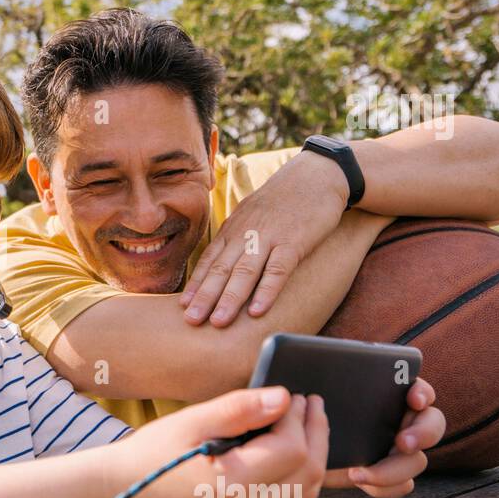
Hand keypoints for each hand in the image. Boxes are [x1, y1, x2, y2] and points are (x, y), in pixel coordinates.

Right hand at [116, 386, 328, 497]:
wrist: (124, 491)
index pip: (291, 451)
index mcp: (231, 488)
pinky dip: (298, 476)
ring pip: (306, 494)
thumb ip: (239, 409)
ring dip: (313, 456)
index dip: (297, 419)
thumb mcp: (191, 421)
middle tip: (310, 402)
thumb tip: (284, 398)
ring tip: (307, 423)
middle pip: (308, 475)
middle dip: (315, 434)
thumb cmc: (153, 452)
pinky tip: (291, 450)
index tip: (292, 394)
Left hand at [180, 152, 348, 326]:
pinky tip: (257, 311)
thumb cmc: (283, 200)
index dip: (196, 285)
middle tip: (191, 321)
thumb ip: (237, 238)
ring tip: (218, 323)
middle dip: (204, 297)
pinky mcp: (294, 241)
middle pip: (221, 269)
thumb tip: (221, 262)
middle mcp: (246, 234)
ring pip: (244, 271)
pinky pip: (278, 269)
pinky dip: (266, 291)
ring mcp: (269, 237)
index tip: (181, 307)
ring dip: (229, 299)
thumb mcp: (251, 215)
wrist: (316, 175)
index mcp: (234, 229)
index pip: (209, 260)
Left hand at [322, 377, 443, 497]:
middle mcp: (404, 422)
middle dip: (423, 433)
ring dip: (395, 469)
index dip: (422, 393)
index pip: (421, 390)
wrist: (305, 451)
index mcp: (393, 396)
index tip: (414, 399)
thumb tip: (325, 371)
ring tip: (359, 472)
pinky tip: (359, 479)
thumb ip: (327, 382)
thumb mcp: (318, 398)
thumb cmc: (313, 416)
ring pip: (417, 461)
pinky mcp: (391, 475)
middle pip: (433, 424)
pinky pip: (402, 485)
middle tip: (403, 442)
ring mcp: (400, 450)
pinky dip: (384, 487)